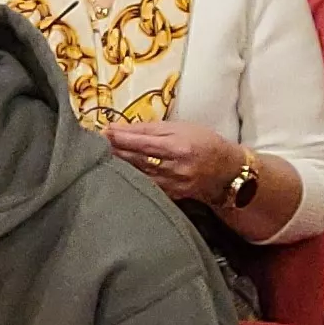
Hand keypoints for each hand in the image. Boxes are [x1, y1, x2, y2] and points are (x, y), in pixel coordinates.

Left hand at [103, 120, 241, 203]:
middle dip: (115, 151)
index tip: (102, 132)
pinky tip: (119, 174)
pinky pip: (147, 187)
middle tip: (95, 144)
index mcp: (178, 147)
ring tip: (103, 157)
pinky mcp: (173, 196)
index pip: (142, 143)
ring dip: (119, 166)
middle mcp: (175, 168)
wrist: (228, 171)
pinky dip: (132, 179)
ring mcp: (173, 185)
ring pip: (139, 175)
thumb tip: (118, 127)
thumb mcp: (180, 128)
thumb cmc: (204, 142)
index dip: (120, 138)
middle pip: (137, 160)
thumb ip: (149, 128)